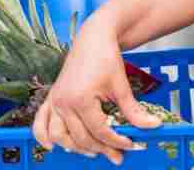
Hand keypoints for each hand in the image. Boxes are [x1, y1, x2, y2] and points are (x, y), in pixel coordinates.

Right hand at [33, 16, 160, 164]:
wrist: (93, 38)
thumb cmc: (107, 58)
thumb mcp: (122, 85)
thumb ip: (134, 110)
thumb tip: (152, 126)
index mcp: (81, 100)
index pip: (99, 131)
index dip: (116, 141)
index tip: (131, 145)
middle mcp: (63, 104)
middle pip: (81, 137)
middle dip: (101, 149)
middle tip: (117, 156)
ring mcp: (55, 102)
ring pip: (60, 136)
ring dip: (76, 147)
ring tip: (95, 152)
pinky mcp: (51, 98)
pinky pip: (40, 123)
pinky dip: (43, 137)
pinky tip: (53, 147)